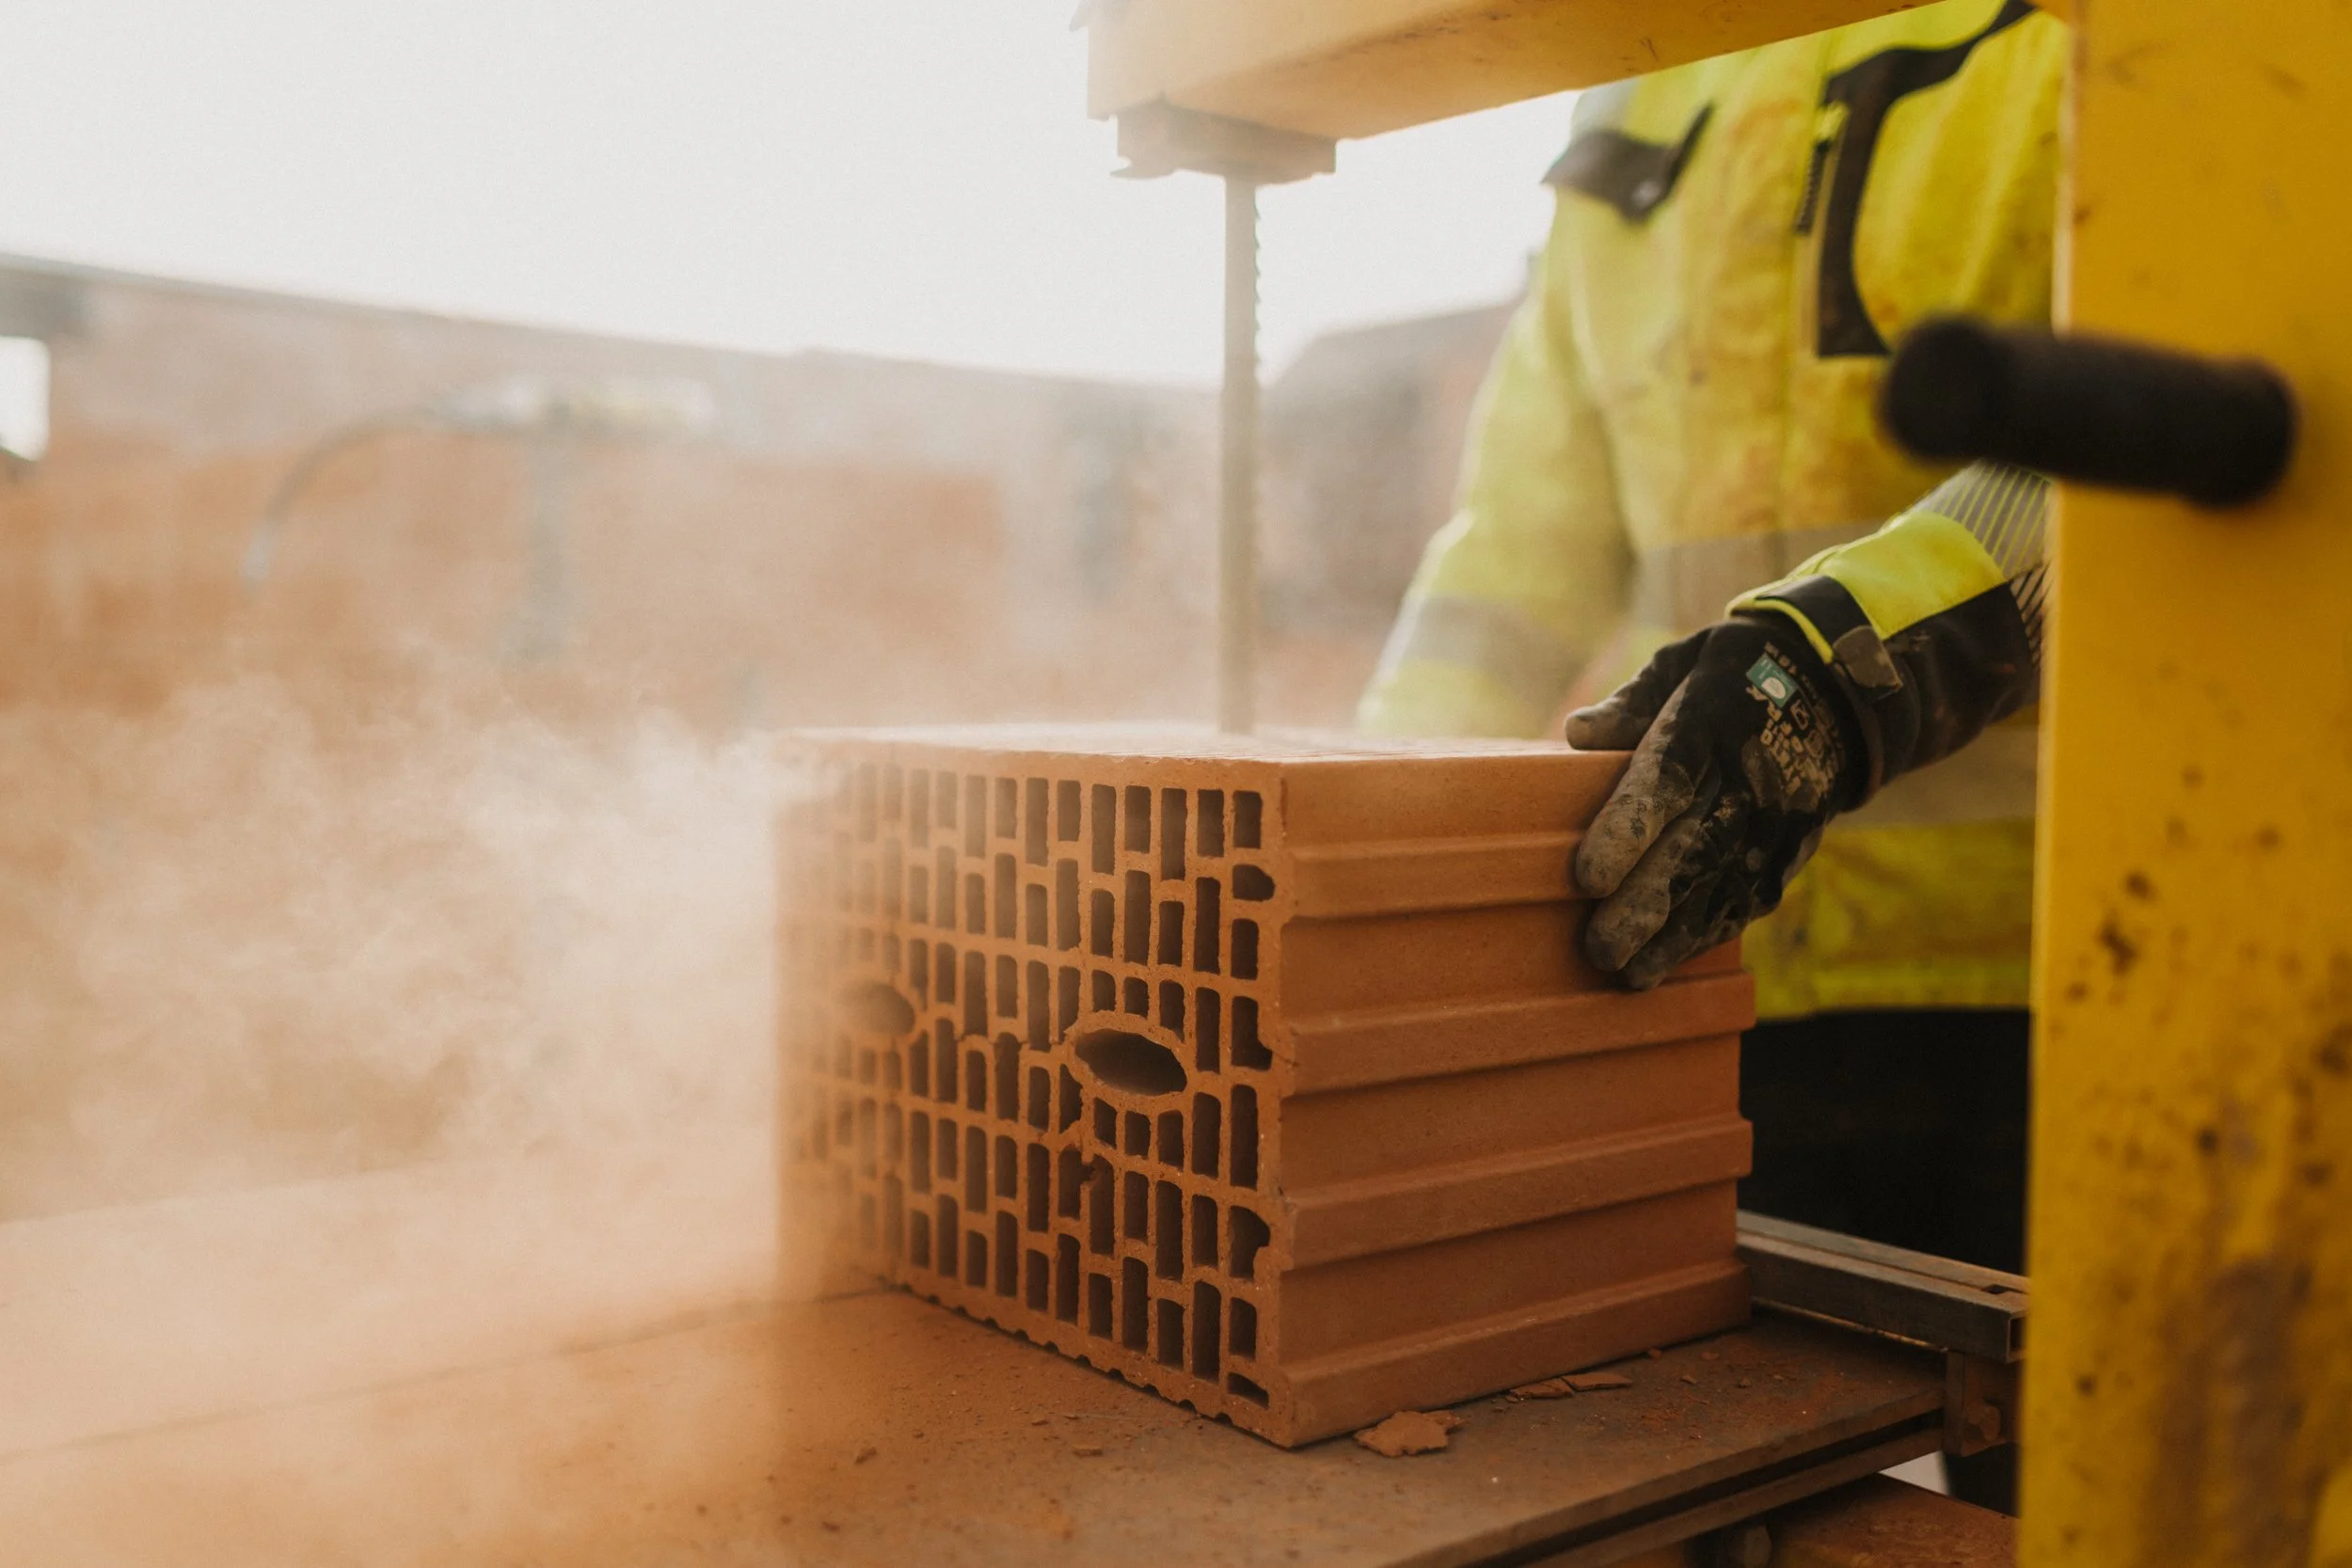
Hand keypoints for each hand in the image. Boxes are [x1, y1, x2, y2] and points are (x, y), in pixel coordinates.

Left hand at [1564, 615, 1864, 988]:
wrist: (1837, 694)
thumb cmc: (1733, 678)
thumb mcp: (1685, 664)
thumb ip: (1632, 702)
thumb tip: (1578, 733)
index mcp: (1709, 725)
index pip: (1667, 783)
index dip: (1628, 833)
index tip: (1586, 877)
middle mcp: (1746, 780)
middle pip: (1691, 852)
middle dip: (1643, 908)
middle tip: (1596, 948)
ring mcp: (1774, 823)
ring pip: (1720, 890)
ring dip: (1672, 938)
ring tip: (1624, 972)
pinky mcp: (1789, 853)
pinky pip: (1745, 902)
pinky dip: (1704, 937)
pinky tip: (1662, 965)